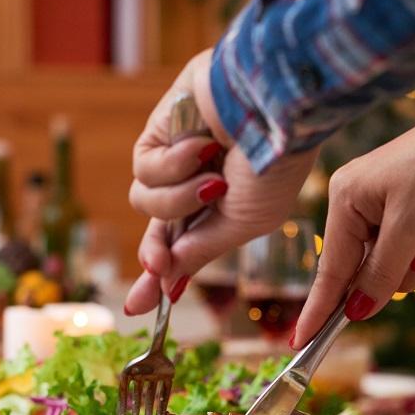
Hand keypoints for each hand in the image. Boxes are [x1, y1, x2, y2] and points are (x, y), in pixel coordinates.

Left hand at [124, 49, 317, 314]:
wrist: (275, 105)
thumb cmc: (274, 163)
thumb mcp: (244, 223)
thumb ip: (201, 251)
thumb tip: (165, 280)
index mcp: (225, 210)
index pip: (184, 248)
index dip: (163, 276)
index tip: (139, 309)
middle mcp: (197, 186)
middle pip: (156, 231)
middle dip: (154, 252)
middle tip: (155, 266)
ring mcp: (176, 159)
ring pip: (147, 204)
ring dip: (179, 199)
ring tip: (213, 179)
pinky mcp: (159, 132)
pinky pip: (145, 169)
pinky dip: (174, 165)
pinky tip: (203, 145)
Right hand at [292, 91, 414, 346]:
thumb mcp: (410, 231)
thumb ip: (380, 274)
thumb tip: (357, 311)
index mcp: (345, 198)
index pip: (330, 268)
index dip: (318, 309)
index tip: (299, 343)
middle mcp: (357, 199)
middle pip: (361, 266)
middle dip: (391, 273)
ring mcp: (384, 200)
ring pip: (389, 259)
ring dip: (414, 260)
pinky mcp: (410, 202)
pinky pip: (410, 244)